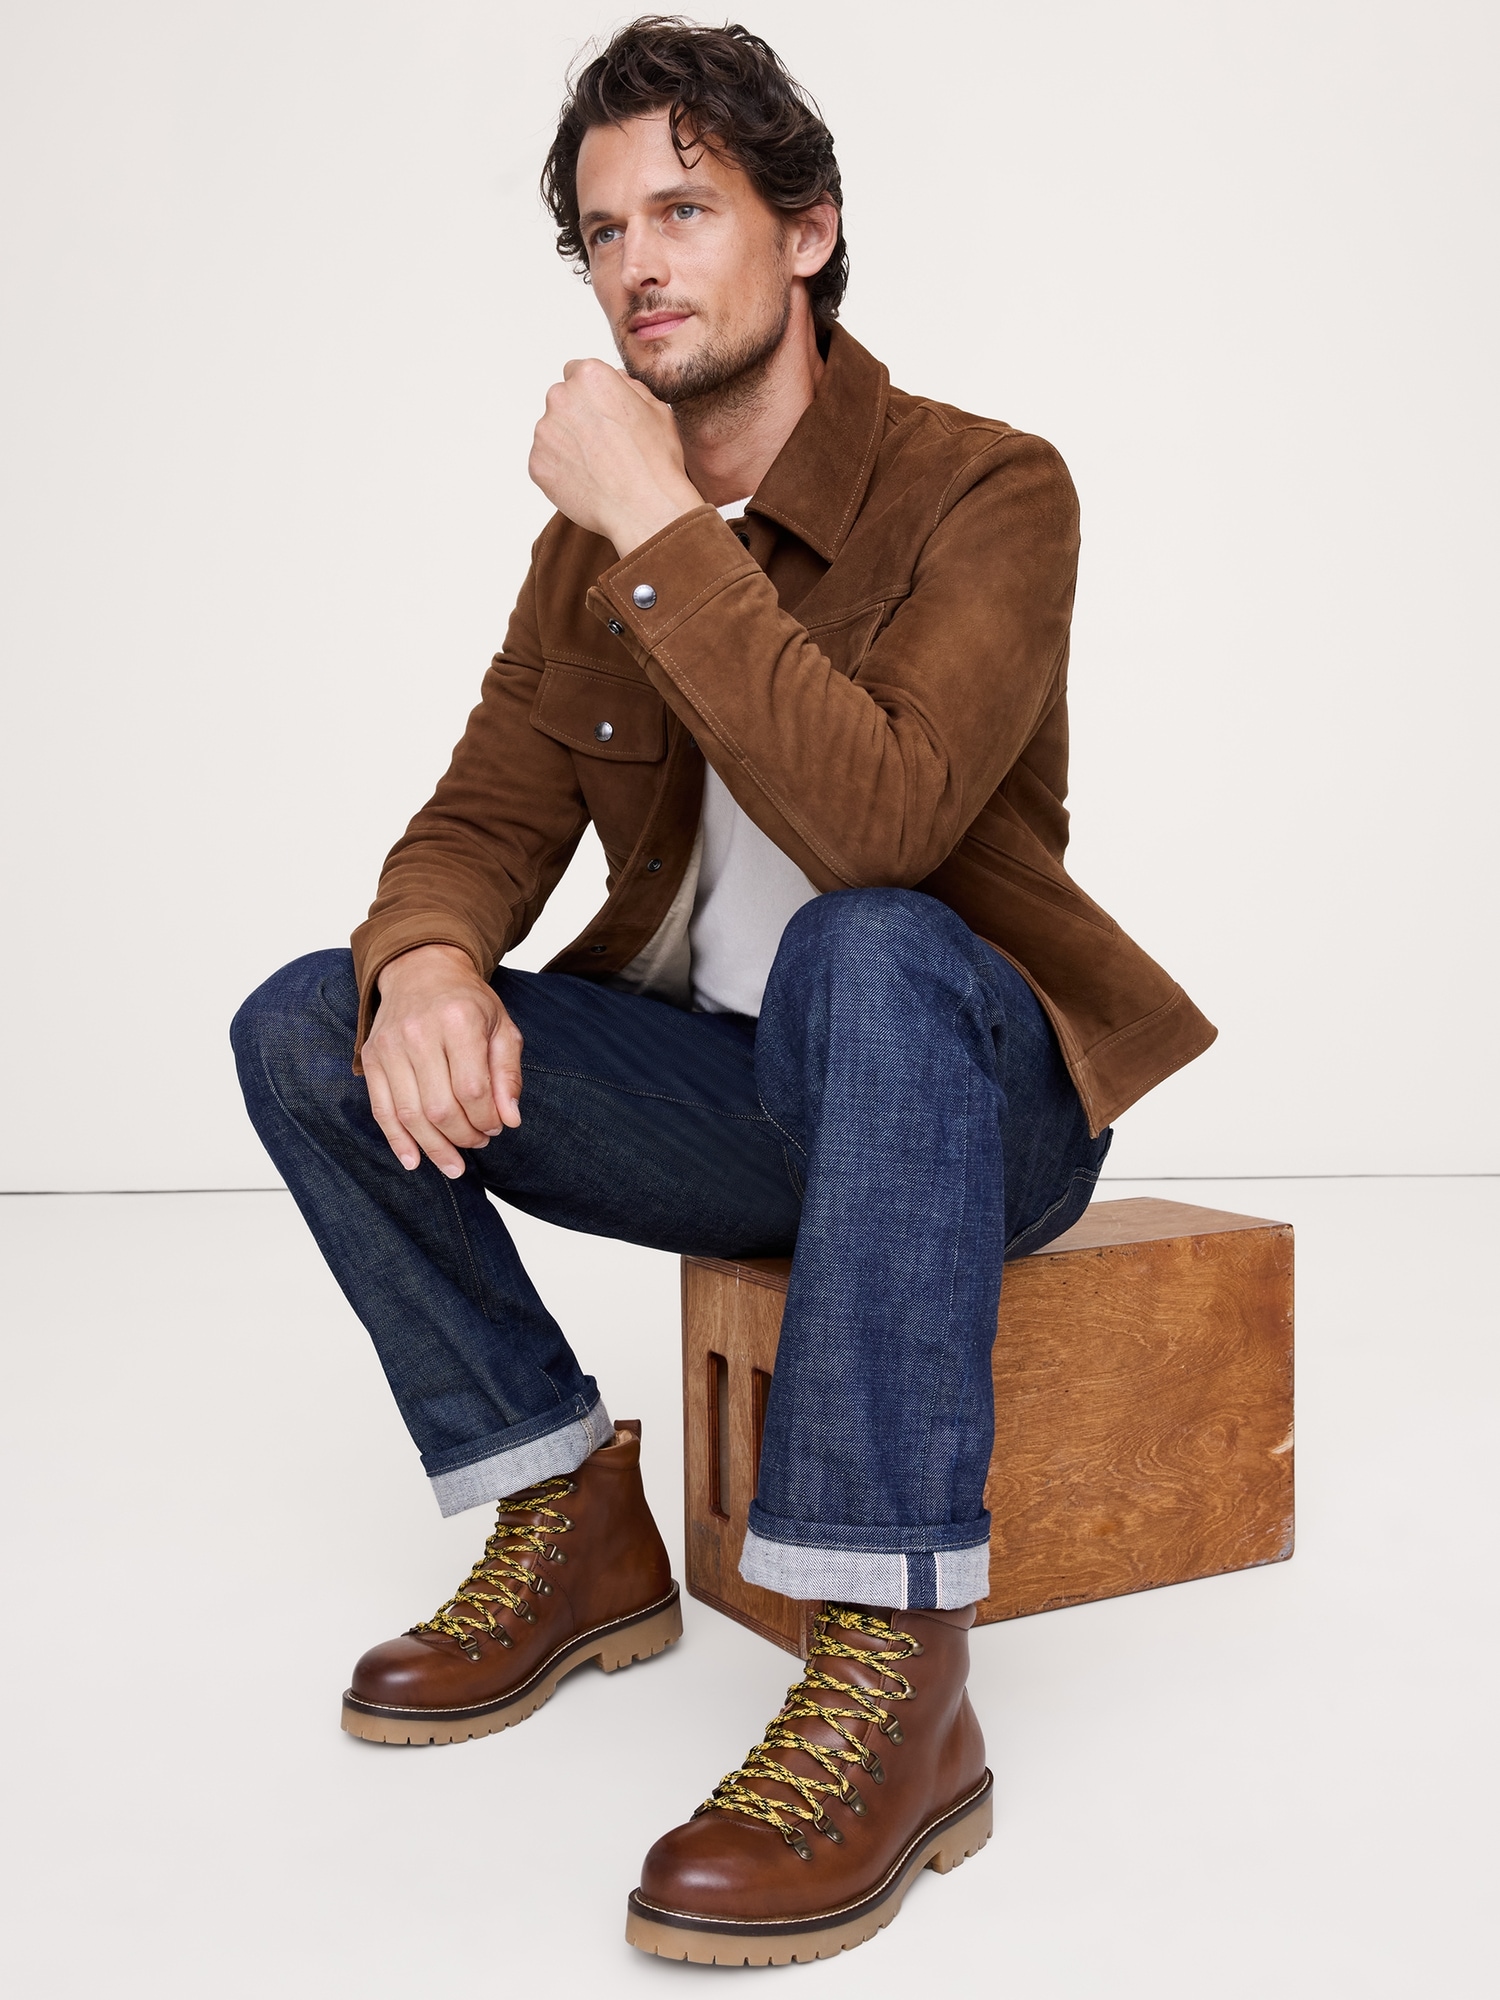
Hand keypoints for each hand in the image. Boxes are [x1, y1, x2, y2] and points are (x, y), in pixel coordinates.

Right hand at [361, 944, 521, 1177]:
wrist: (422, 970)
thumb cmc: (468, 1002)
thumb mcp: (502, 1027)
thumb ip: (508, 1074)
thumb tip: (510, 1119)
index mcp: (459, 1020)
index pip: (472, 1088)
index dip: (487, 1118)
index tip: (496, 1126)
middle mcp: (419, 1032)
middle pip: (440, 1107)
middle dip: (464, 1135)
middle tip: (478, 1141)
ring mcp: (390, 1046)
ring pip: (410, 1114)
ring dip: (434, 1147)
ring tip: (454, 1165)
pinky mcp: (372, 1058)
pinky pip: (381, 1109)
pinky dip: (397, 1140)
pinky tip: (414, 1160)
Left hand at [528, 359, 702, 555]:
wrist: (644, 509)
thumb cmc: (656, 461)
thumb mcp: (656, 409)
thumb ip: (629, 386)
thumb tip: (614, 379)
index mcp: (590, 376)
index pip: (577, 372)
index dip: (592, 394)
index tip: (602, 414)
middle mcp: (561, 397)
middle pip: (562, 400)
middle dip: (577, 417)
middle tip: (603, 444)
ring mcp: (544, 432)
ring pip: (552, 431)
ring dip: (568, 443)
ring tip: (598, 467)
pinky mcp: (537, 464)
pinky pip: (546, 461)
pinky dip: (561, 470)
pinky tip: (587, 481)